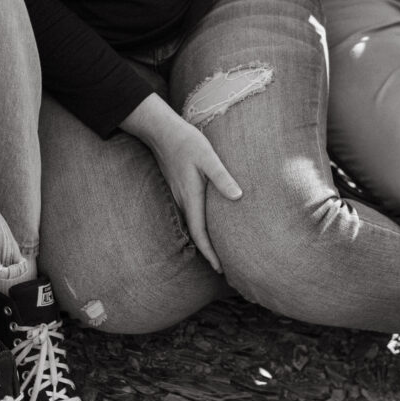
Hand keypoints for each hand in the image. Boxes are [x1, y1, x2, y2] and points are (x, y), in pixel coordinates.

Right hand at [121, 93, 241, 270]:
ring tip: (220, 250)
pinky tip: (209, 223)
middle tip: (224, 267)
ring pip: (193, 224)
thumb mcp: (208, 156)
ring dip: (205, 239)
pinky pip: (190, 214)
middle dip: (209, 252)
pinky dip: (200, 225)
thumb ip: (221, 176)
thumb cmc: (186, 142)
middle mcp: (183, 201)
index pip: (200, 233)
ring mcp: (179, 195)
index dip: (210, 253)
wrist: (161, 131)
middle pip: (196, 234)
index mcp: (191, 197)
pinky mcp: (179, 188)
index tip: (220, 269)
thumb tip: (238, 197)